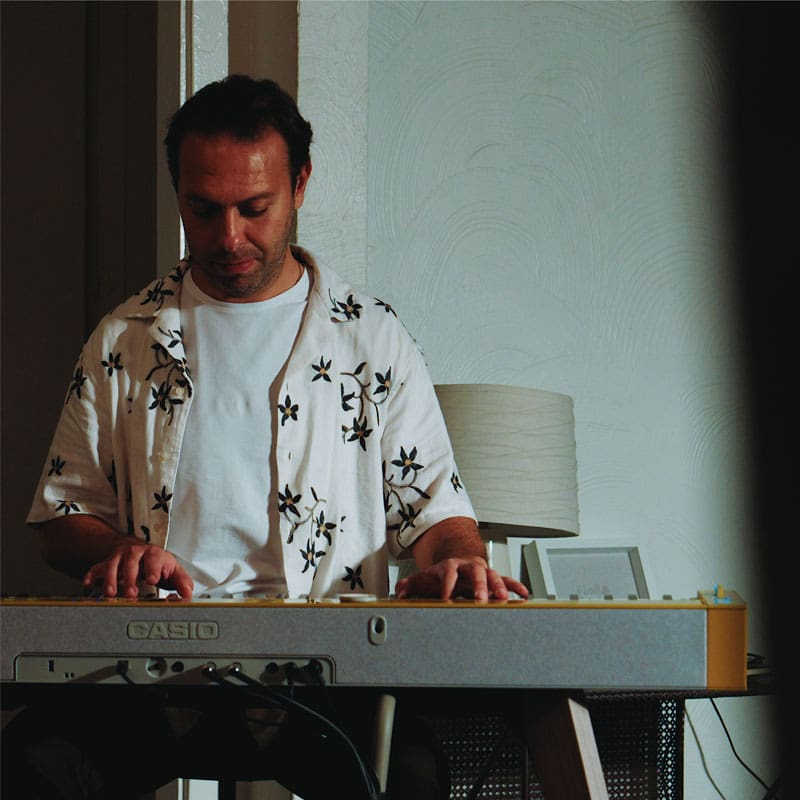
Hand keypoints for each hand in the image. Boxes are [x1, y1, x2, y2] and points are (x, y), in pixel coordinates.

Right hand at [83, 540, 193, 598]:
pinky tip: (88, 585)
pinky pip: (96, 568)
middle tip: (131, 593)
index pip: (154, 558)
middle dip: (131, 577)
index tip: (152, 579)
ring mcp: (120, 557)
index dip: (153, 568)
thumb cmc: (159, 565)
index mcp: (155, 554)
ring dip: (111, 578)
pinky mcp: (107, 563)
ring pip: (113, 564)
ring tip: (110, 593)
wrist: (141, 552)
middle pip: (132, 562)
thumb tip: (188, 595)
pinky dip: (91, 575)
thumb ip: (183, 583)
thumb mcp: (173, 571)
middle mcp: (136, 553)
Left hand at [395, 555, 528, 601]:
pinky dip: (516, 586)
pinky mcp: (494, 578)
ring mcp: (483, 571)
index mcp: (450, 566)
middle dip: (478, 585)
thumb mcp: (424, 579)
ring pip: (493, 575)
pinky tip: (524, 596)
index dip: (447, 585)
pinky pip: (508, 580)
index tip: (447, 600)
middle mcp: (468, 566)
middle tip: (480, 600)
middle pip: (475, 571)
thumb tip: (399, 592)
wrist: (456, 562)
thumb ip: (410, 585)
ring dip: (499, 586)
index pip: (449, 572)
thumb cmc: (441, 576)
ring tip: (503, 599)